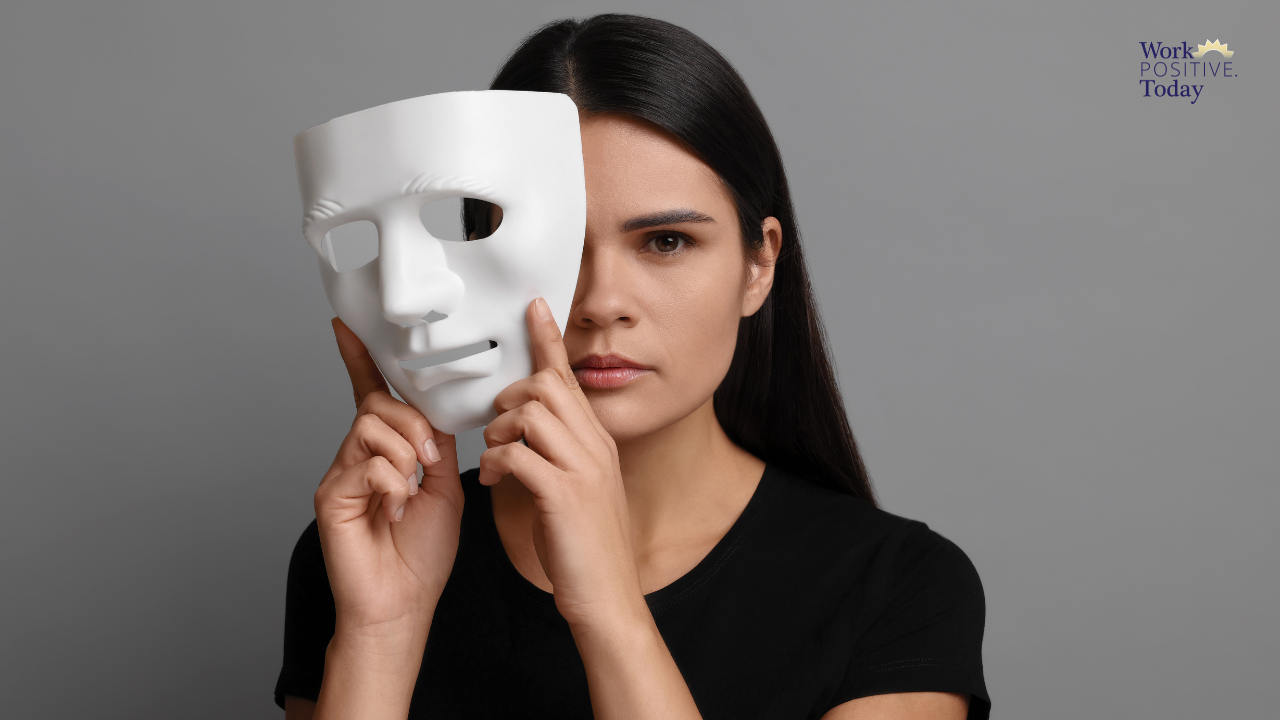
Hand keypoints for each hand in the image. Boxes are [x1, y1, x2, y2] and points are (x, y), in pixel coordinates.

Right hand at [314, 318, 464, 652]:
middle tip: (433, 461)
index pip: (370, 394)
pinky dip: (392, 482)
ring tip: (413, 487)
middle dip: (413, 424)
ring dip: (406, 452)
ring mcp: (341, 474)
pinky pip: (366, 462)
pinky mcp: (331, 495)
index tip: (346, 325)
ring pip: (372, 426)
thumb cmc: (421, 554)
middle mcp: (358, 457)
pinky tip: (395, 508)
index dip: (359, 359)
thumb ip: (441, 446)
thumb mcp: (447, 488)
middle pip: (379, 403)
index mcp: (386, 452)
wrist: (402, 603)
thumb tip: (438, 412)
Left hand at [480, 298, 644, 629]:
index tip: (532, 306)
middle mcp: (594, 446)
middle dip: (508, 399)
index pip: (570, 377)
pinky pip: (516, 453)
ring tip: (493, 460)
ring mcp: (582, 467)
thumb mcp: (577, 488)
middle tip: (496, 431)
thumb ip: (559, 453)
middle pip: (544, 386)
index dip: (548, 339)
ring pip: (529, 413)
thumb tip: (524, 431)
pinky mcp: (563, 493)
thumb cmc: (584, 547)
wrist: (607, 597)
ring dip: (498, 432)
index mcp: (597, 441)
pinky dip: (494, 462)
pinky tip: (492, 480)